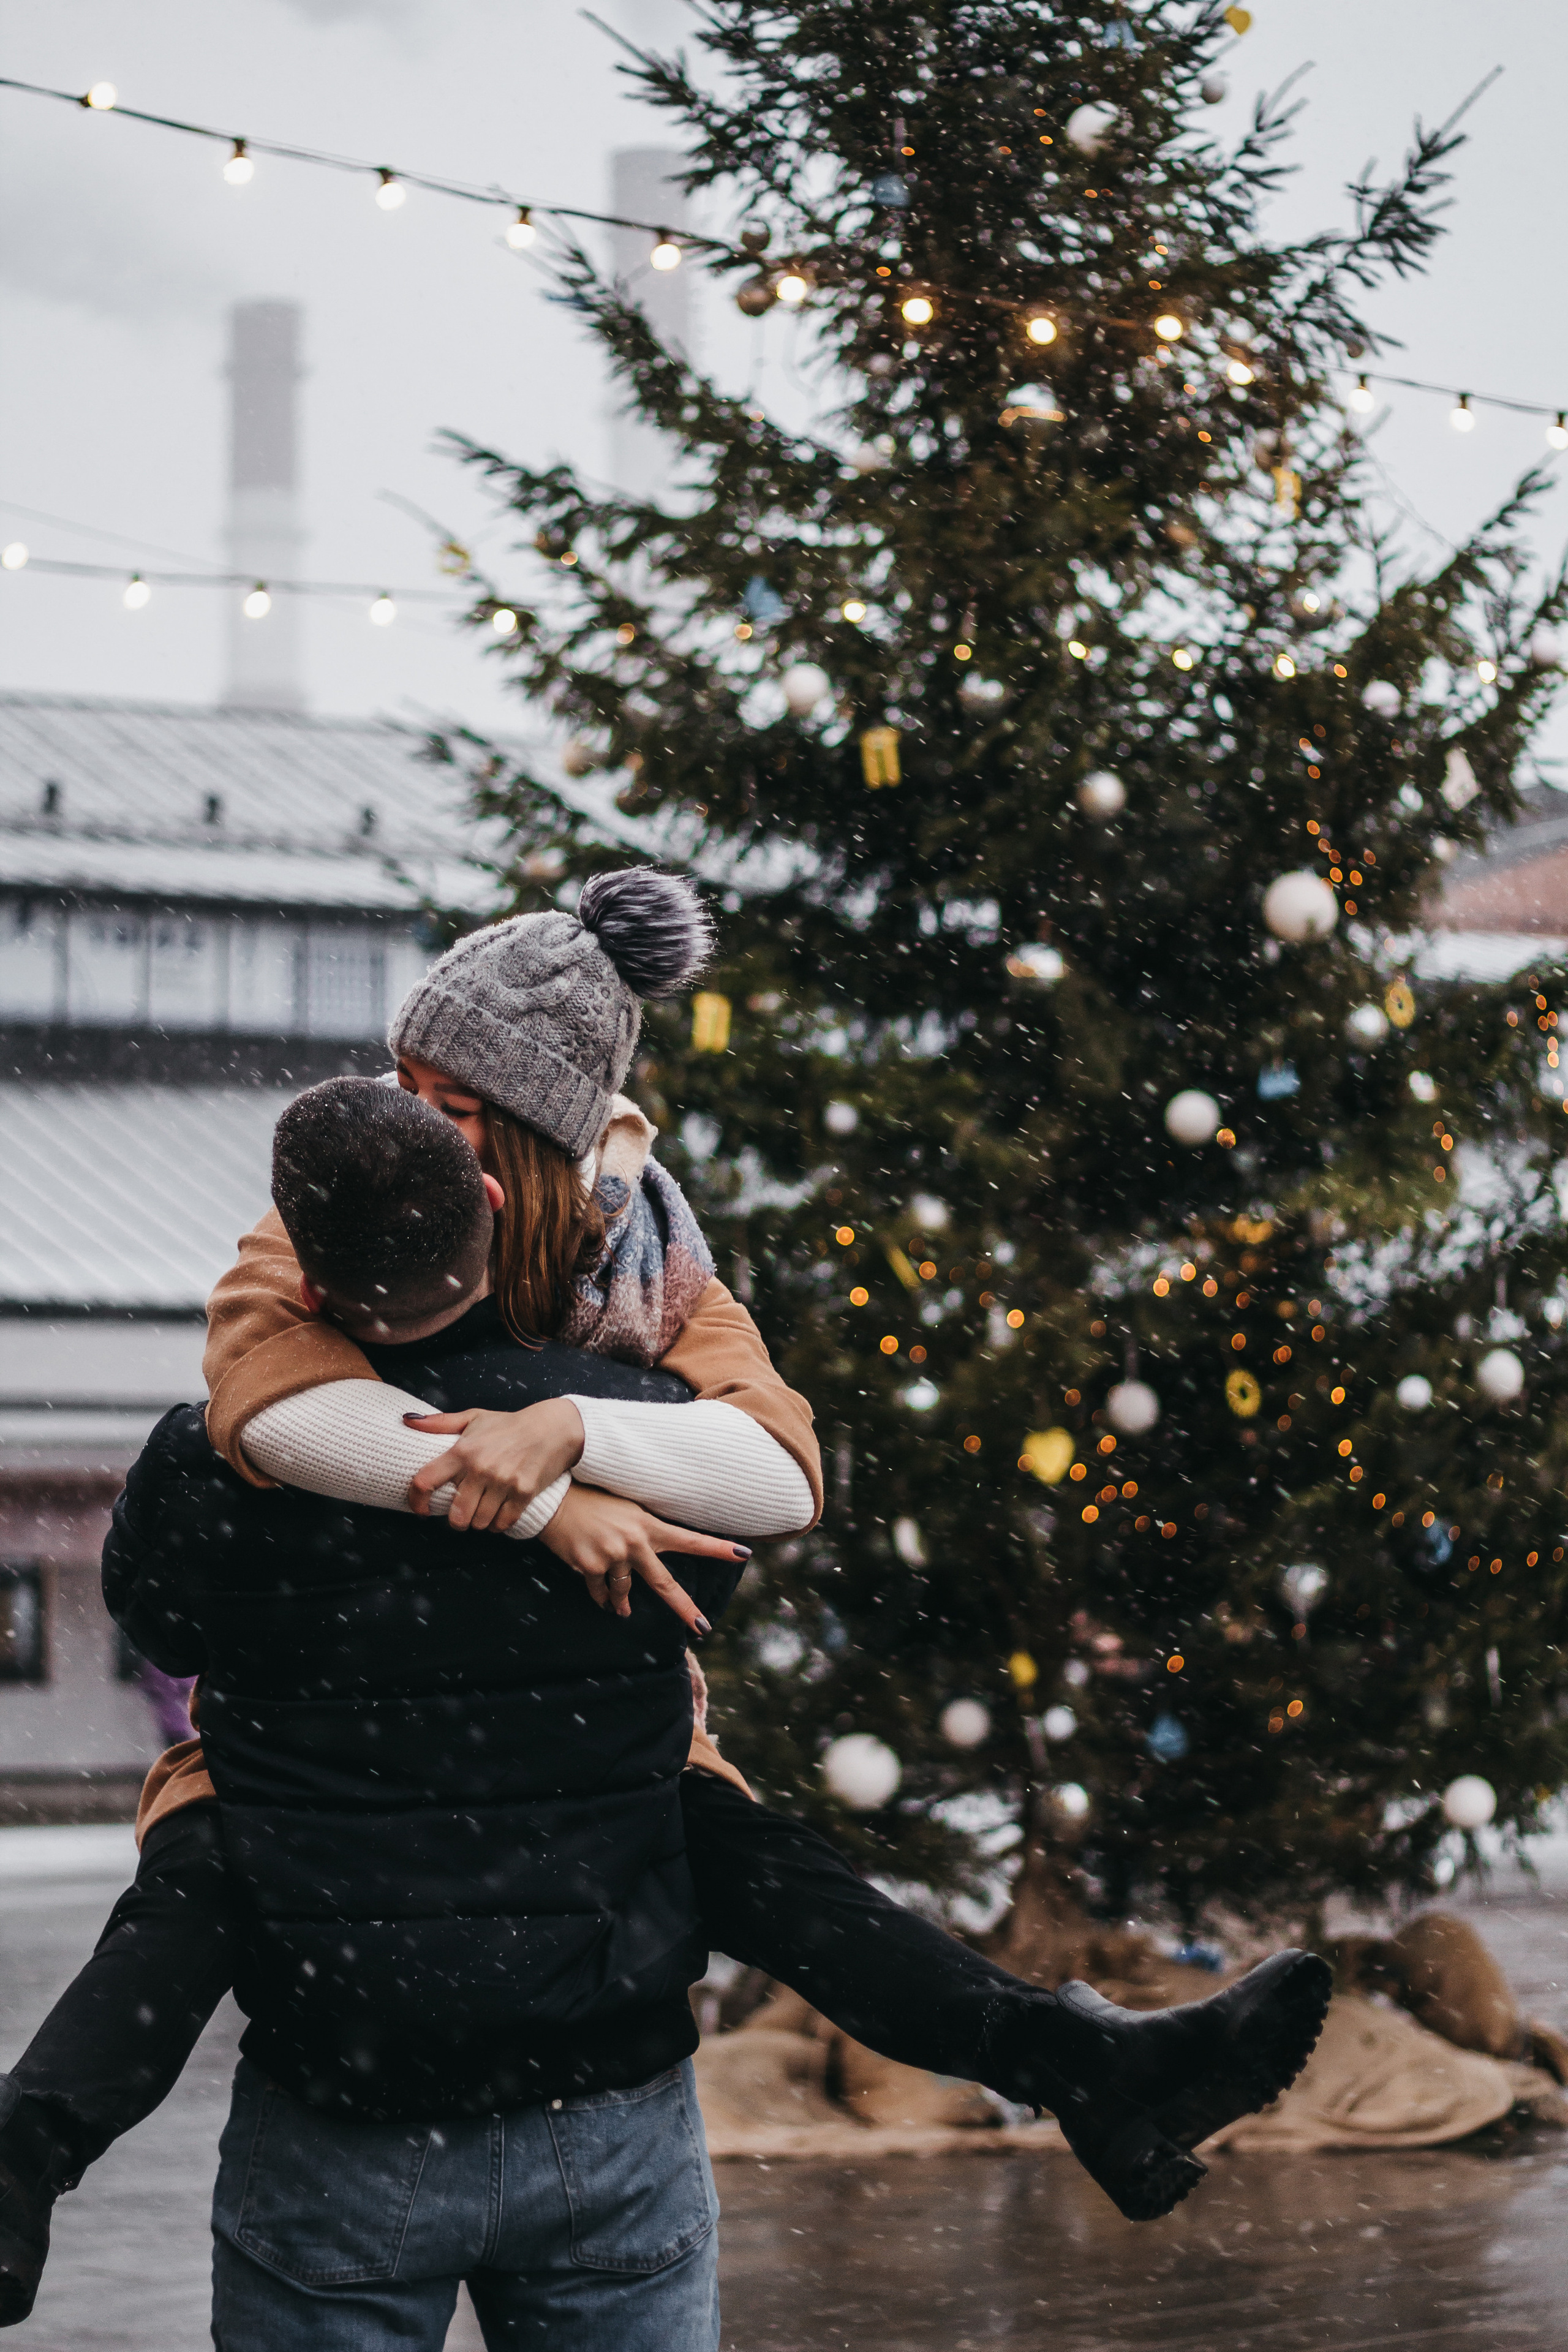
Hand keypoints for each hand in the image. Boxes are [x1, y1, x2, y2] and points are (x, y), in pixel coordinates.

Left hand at [404, 1398, 584, 1532]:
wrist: (552, 1428)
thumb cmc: (509, 1424)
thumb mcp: (473, 1418)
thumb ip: (439, 1423)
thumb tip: (407, 1421)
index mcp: (462, 1450)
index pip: (425, 1481)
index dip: (417, 1501)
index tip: (421, 1509)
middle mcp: (481, 1468)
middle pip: (456, 1515)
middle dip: (456, 1520)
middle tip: (461, 1513)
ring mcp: (503, 1482)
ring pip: (479, 1523)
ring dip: (479, 1522)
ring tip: (482, 1511)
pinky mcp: (524, 1492)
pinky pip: (503, 1523)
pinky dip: (498, 1524)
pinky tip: (499, 1513)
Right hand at [540, 1485, 748, 1635]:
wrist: (555, 1498)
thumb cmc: (592, 1499)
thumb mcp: (626, 1507)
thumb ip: (642, 1529)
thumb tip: (650, 1554)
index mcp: (648, 1525)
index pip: (689, 1539)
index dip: (717, 1548)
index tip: (743, 1554)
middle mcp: (634, 1542)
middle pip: (664, 1583)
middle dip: (684, 1607)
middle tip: (701, 1627)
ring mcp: (612, 1556)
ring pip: (623, 1592)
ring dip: (620, 1603)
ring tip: (619, 1610)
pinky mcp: (590, 1565)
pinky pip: (599, 1591)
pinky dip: (600, 1596)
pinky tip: (600, 1598)